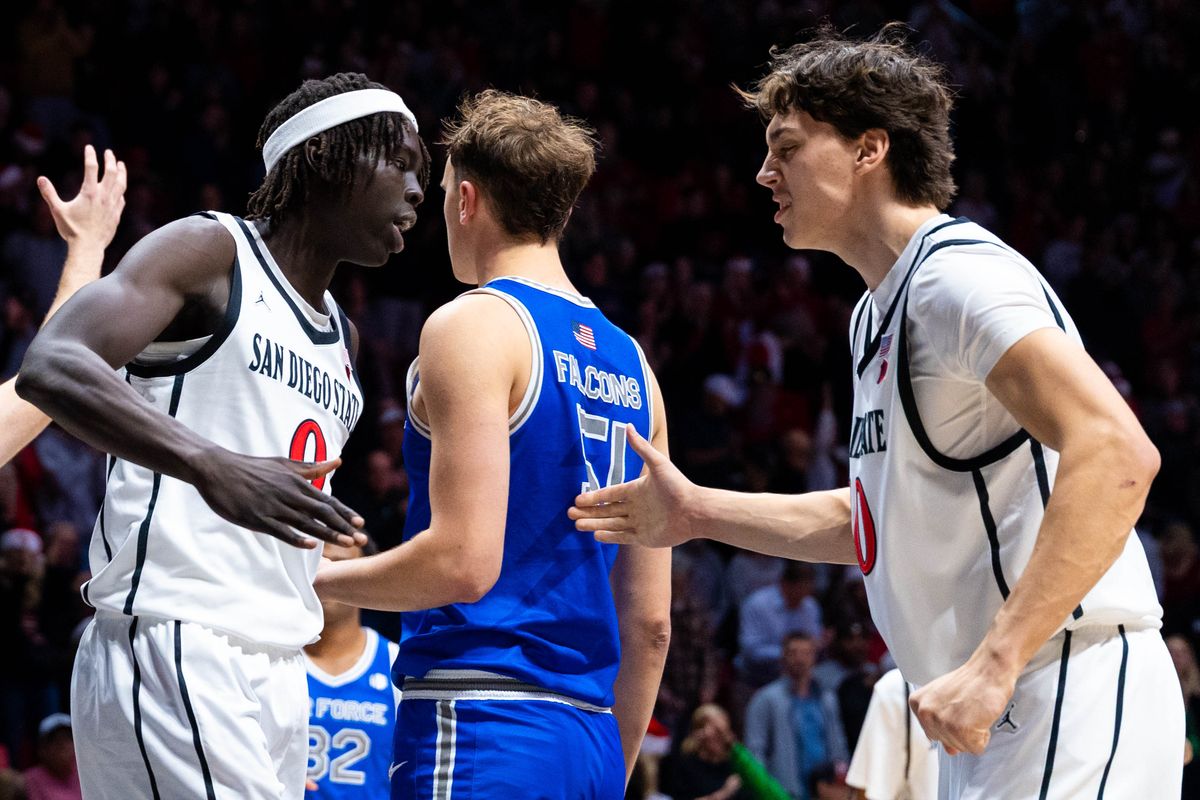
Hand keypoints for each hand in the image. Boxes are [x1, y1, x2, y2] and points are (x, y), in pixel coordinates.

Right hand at [39, 144, 125, 256]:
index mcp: (89, 193)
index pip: (91, 168)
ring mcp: (112, 206)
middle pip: (111, 173)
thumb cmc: (71, 230)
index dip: (90, 156)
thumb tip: (40, 179)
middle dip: (110, 160)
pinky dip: (121, 191)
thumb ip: (49, 193)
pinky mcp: (116, 215)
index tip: (89, 147)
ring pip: (121, 185)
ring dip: (121, 173)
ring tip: (121, 164)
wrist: (88, 247)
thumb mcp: (57, 210)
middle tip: (108, 152)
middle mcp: (104, 197)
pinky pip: (121, 199)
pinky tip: (120, 189)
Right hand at [193, 450, 365, 548]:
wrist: (218, 469)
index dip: (344, 512)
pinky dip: (296, 537)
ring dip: (328, 533)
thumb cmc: (252, 466)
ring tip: (347, 544)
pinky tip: (311, 545)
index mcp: (296, 482)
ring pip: (306, 522)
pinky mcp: (257, 517)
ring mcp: (273, 506)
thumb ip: (311, 467)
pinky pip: (280, 530)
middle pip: (322, 512)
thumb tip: (336, 462)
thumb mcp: (284, 463)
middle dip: (344, 526)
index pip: (326, 499)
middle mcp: (289, 494)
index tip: (361, 523)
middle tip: (362, 539)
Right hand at [568, 425, 694, 547]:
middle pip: (607, 510)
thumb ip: (641, 447)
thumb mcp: (658, 463)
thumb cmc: (678, 485)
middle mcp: (636, 507)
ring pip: (612, 523)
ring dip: (594, 524)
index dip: (594, 497)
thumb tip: (628, 425)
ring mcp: (640, 523)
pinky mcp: (645, 537)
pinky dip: (610, 536)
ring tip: (576, 525)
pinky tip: (596, 535)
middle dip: (589, 512)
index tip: (578, 499)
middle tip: (570, 514)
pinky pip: (623, 536)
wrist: (695, 510)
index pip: (610, 494)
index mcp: (636, 490)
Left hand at [909, 653, 1017, 755]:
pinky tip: (981, 716)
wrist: (989, 670)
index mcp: (918, 704)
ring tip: (975, 711)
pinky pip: (976, 748)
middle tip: (968, 709)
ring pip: (962, 747)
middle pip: (947, 743)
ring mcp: (942, 722)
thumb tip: (950, 750)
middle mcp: (925, 713)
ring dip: (974, 733)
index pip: (934, 734)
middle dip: (962, 731)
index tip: (957, 708)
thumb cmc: (970, 682)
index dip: (951, 724)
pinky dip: (984, 736)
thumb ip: (941, 724)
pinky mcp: (961, 730)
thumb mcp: (945, 699)